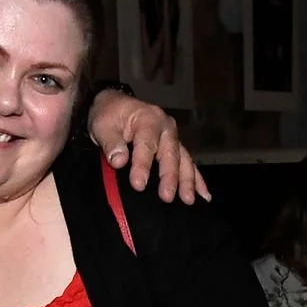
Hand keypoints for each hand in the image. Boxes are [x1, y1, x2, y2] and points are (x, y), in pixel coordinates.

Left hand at [87, 89, 209, 203]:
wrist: (116, 107)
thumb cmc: (109, 116)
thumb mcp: (102, 125)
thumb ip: (110, 142)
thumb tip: (119, 161)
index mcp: (148, 118)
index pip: (147, 144)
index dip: (143, 165)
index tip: (138, 185)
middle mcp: (166, 127)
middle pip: (170, 154)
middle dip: (169, 177)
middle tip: (166, 197)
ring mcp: (173, 138)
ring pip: (183, 160)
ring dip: (187, 181)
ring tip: (188, 200)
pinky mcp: (175, 148)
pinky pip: (188, 164)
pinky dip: (197, 180)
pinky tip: (203, 196)